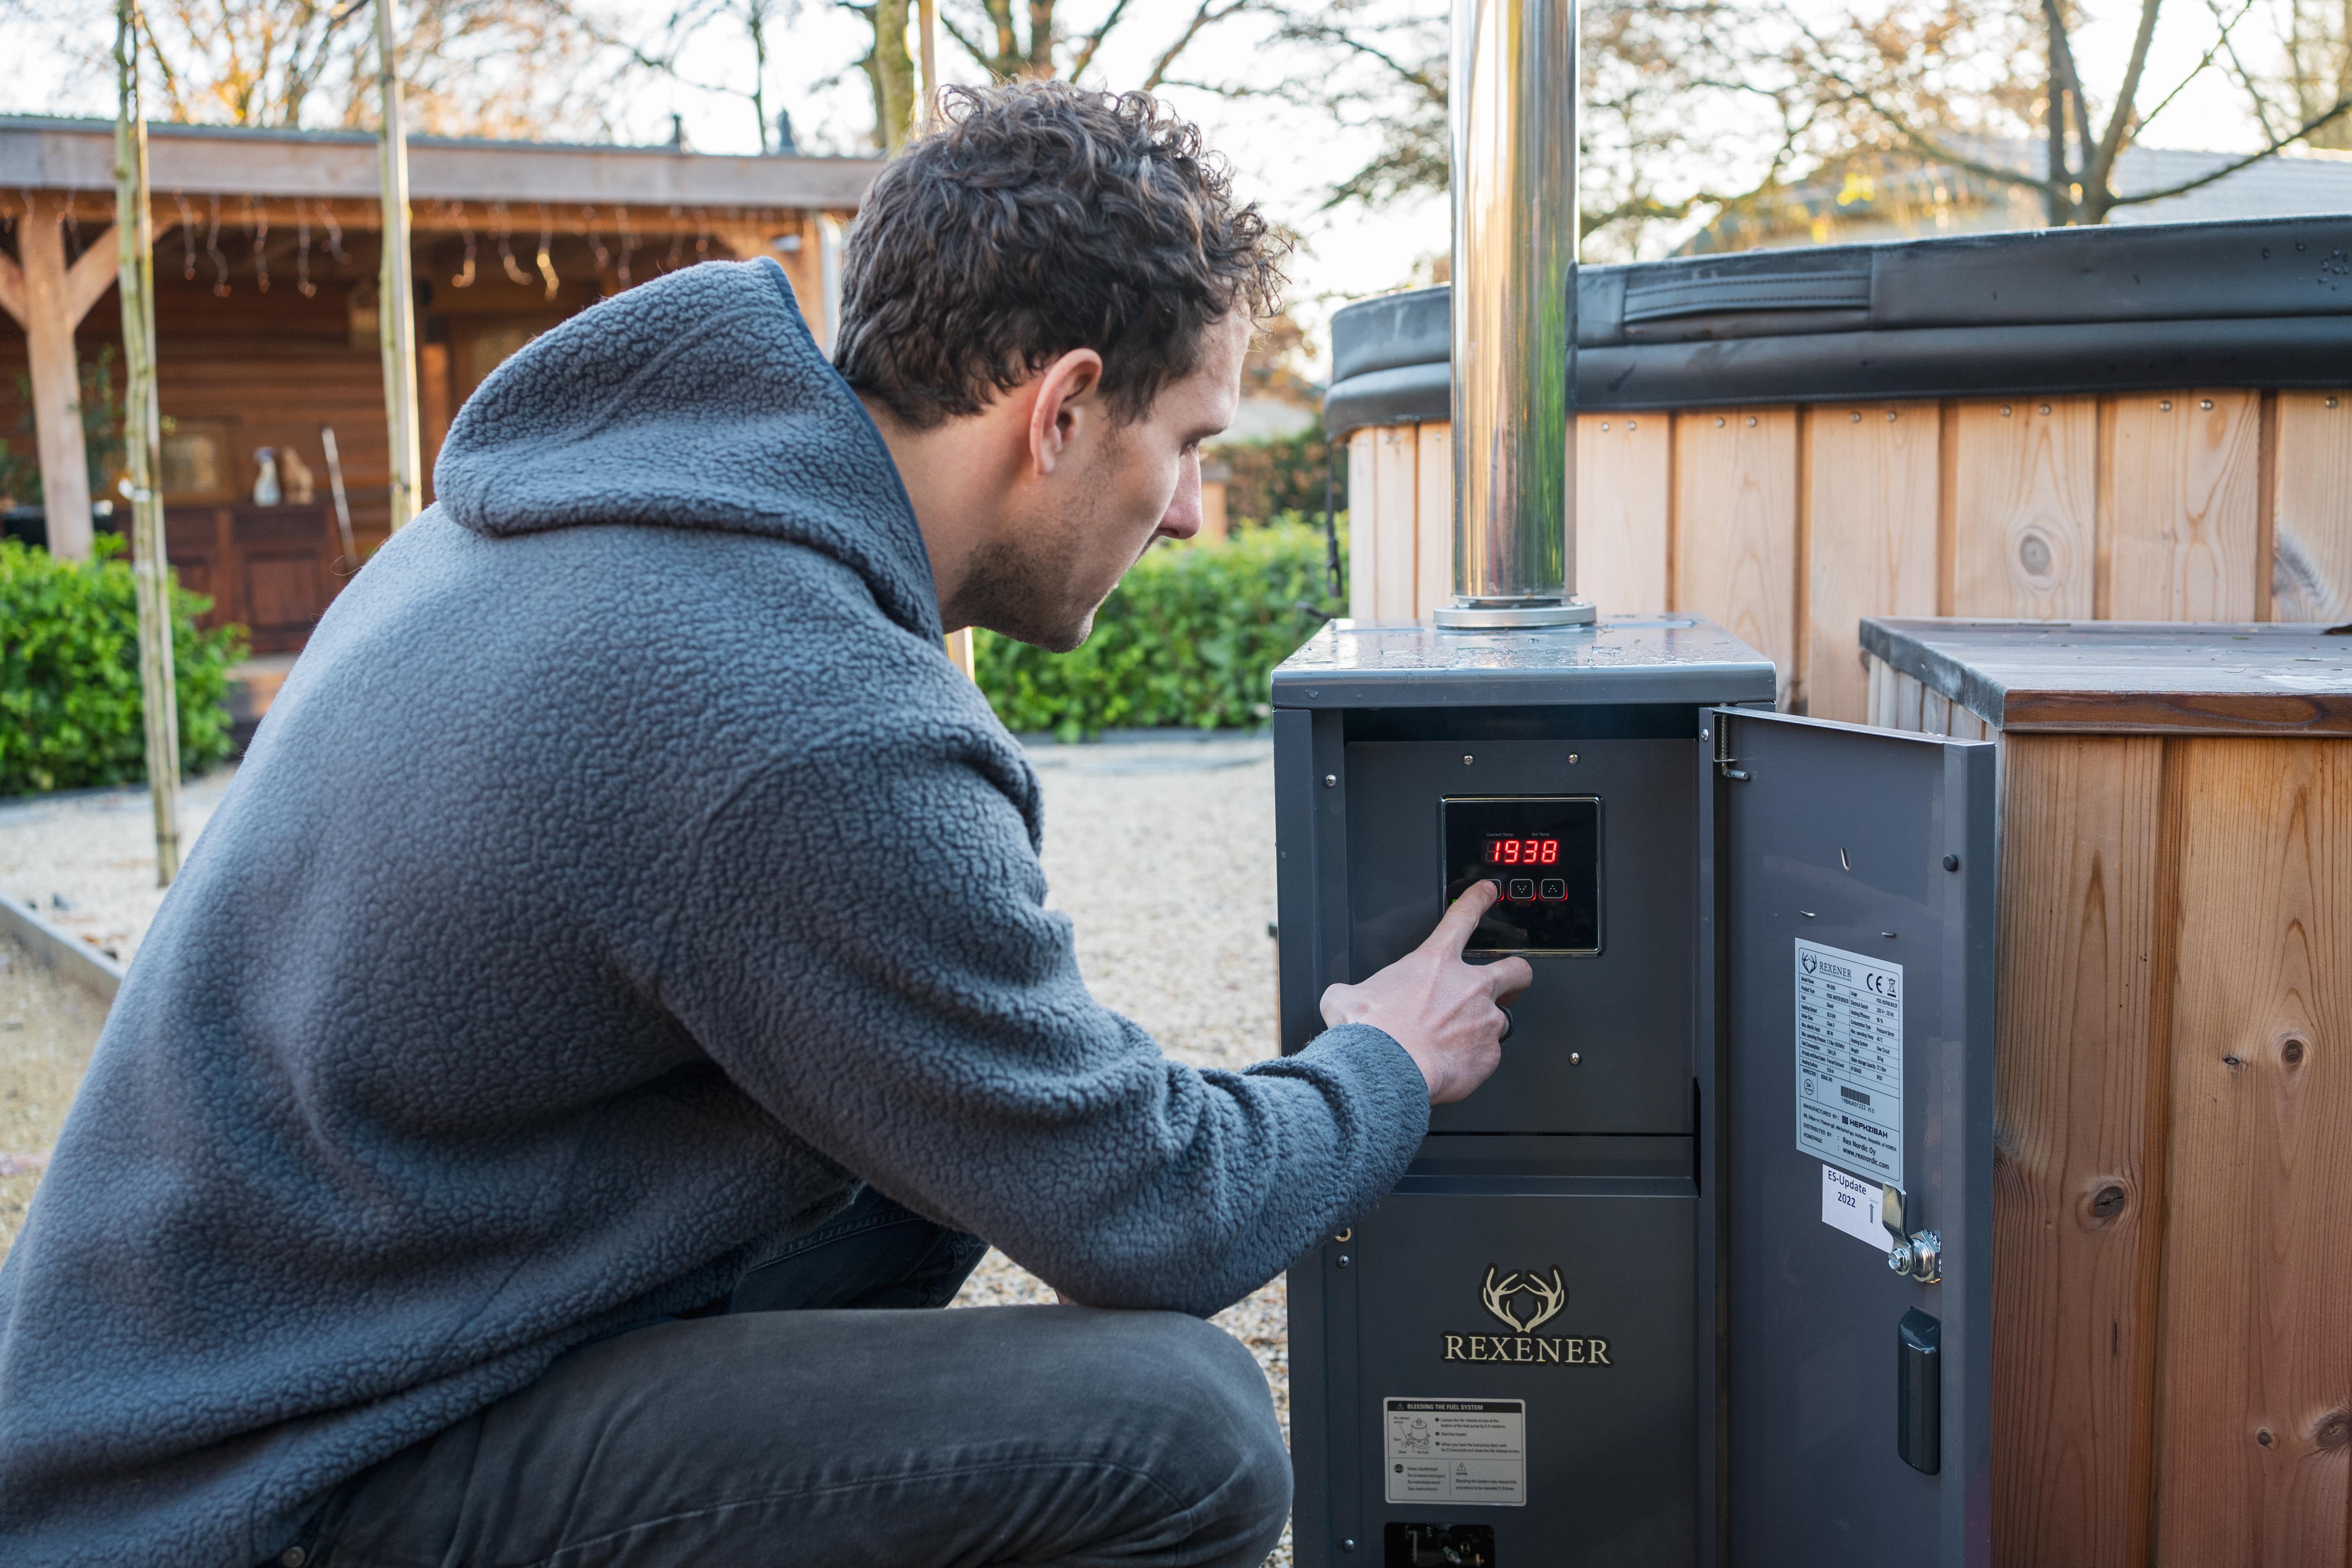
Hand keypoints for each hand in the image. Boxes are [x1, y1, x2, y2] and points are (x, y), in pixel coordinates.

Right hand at [1318, 880, 1531, 1104]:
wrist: (1384, 1070)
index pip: (1463, 916)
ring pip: (1501, 1020)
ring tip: (1457, 1045)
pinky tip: (1452, 1067)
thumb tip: (1342, 999)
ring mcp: (1484, 1021)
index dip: (1478, 900)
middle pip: (1515, 970)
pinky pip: (1488, 1056)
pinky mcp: (1489, 1056)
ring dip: (1483, 1029)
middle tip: (1509, 985)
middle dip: (1515, 975)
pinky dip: (1473, 1061)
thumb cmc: (1370, 1032)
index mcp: (1434, 962)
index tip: (1488, 892)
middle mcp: (1469, 987)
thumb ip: (1353, 991)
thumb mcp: (1346, 998)